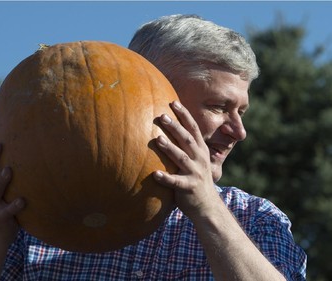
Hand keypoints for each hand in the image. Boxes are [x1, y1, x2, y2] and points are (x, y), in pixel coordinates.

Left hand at [153, 101, 215, 218]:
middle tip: (162, 116)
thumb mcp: (195, 160)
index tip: (174, 102)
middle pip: (187, 139)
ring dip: (170, 148)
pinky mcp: (189, 187)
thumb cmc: (195, 178)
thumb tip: (167, 129)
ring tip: (158, 140)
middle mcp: (199, 159)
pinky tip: (154, 174)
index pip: (193, 128)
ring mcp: (195, 173)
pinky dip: (166, 178)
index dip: (184, 115)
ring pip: (181, 158)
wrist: (207, 205)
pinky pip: (176, 182)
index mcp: (200, 150)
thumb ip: (185, 146)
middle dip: (175, 127)